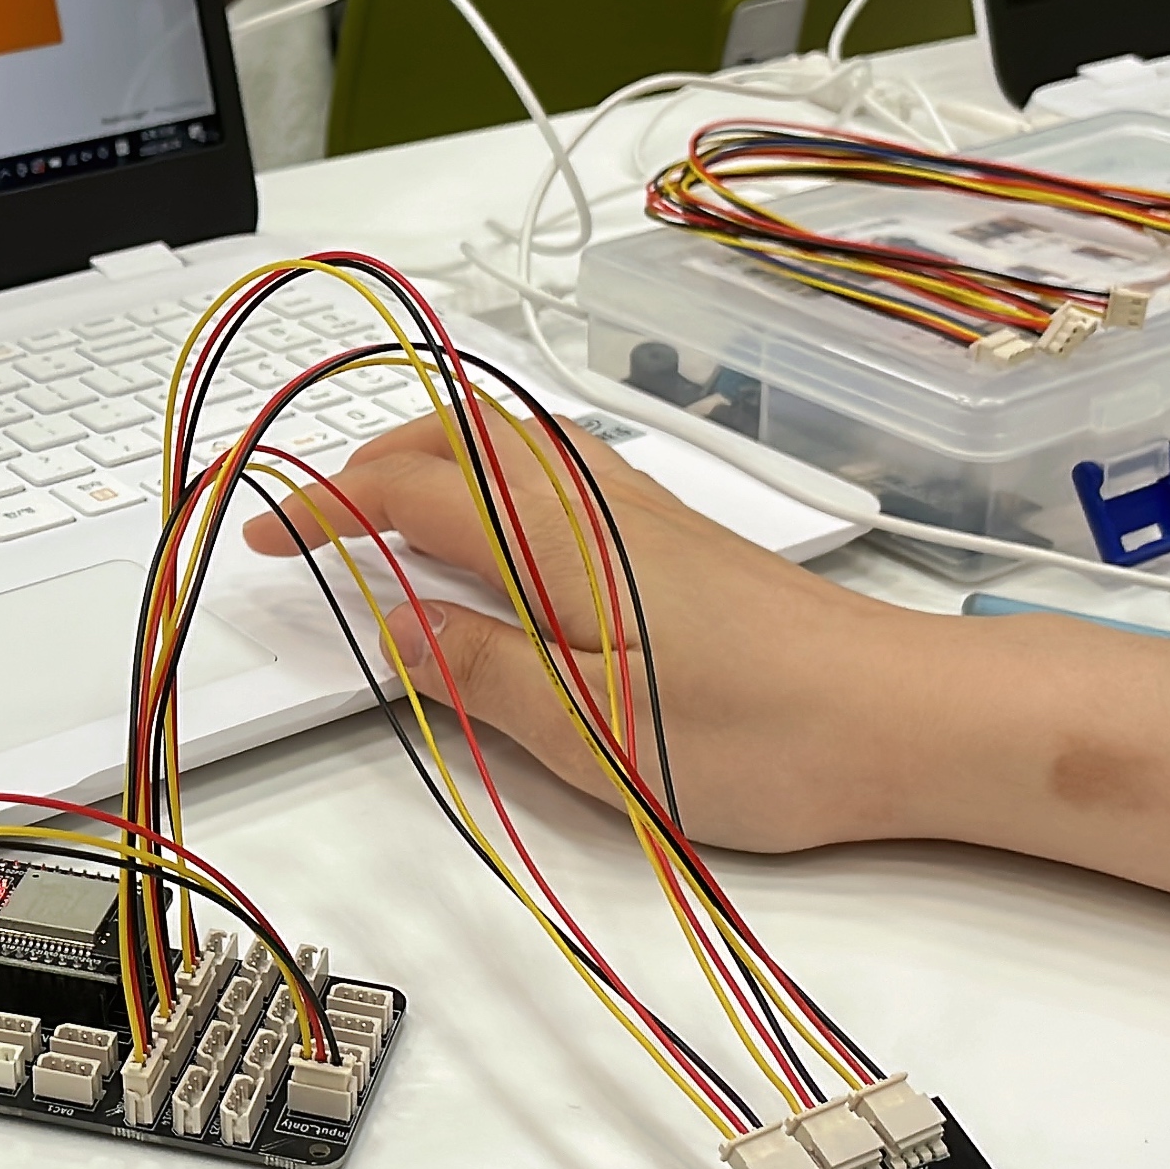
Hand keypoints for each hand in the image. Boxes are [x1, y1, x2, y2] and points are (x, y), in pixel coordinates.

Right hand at [234, 406, 947, 852]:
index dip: (323, 506)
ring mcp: (642, 508)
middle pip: (453, 433)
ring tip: (381, 509)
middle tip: (310, 518)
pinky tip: (496, 523)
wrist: (903, 717)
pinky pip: (556, 463)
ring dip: (427, 453)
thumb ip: (481, 671)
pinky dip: (490, 468)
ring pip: (507, 438)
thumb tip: (392, 621)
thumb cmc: (766, 735)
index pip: (407, 490)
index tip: (266, 536)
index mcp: (557, 539)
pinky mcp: (677, 533)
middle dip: (363, 458)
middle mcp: (595, 500)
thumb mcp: (594, 733)